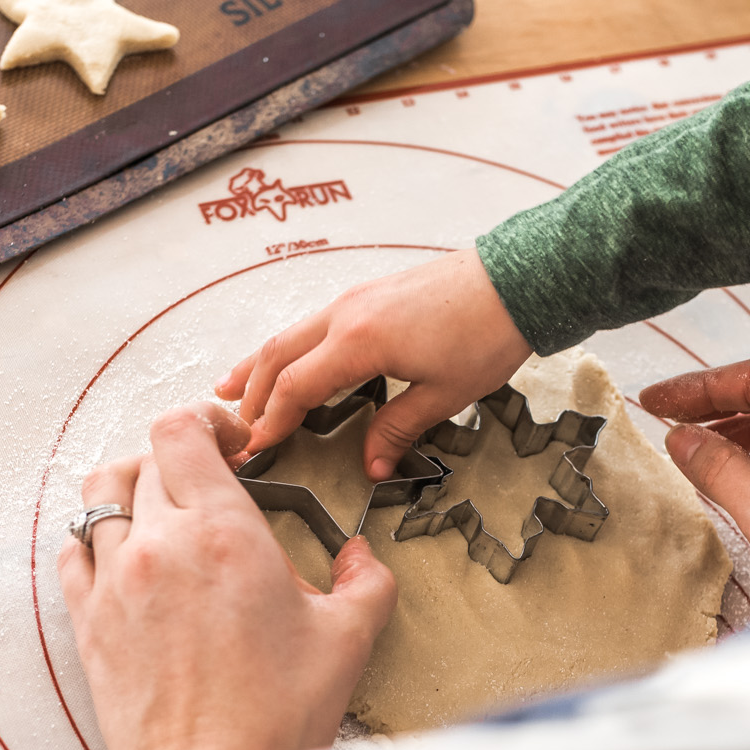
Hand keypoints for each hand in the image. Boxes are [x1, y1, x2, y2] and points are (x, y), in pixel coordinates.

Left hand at [57, 403, 396, 749]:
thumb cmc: (277, 717)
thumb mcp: (348, 638)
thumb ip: (365, 580)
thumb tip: (359, 556)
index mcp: (223, 534)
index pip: (182, 430)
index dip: (207, 422)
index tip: (234, 444)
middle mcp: (159, 547)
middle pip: (144, 457)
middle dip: (181, 458)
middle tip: (213, 479)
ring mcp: (115, 584)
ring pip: (100, 496)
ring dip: (133, 489)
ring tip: (164, 508)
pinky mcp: (88, 624)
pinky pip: (74, 552)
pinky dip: (98, 540)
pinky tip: (129, 557)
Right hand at [216, 248, 533, 480]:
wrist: (517, 281)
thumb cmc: (486, 336)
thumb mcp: (443, 395)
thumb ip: (398, 429)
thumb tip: (372, 467)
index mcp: (358, 342)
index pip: (293, 387)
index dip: (270, 421)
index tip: (253, 448)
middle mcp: (346, 314)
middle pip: (278, 355)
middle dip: (250, 391)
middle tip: (233, 425)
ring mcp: (355, 298)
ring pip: (291, 334)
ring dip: (261, 363)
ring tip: (233, 387)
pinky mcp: (370, 294)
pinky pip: (313, 324)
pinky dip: (291, 347)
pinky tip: (292, 359)